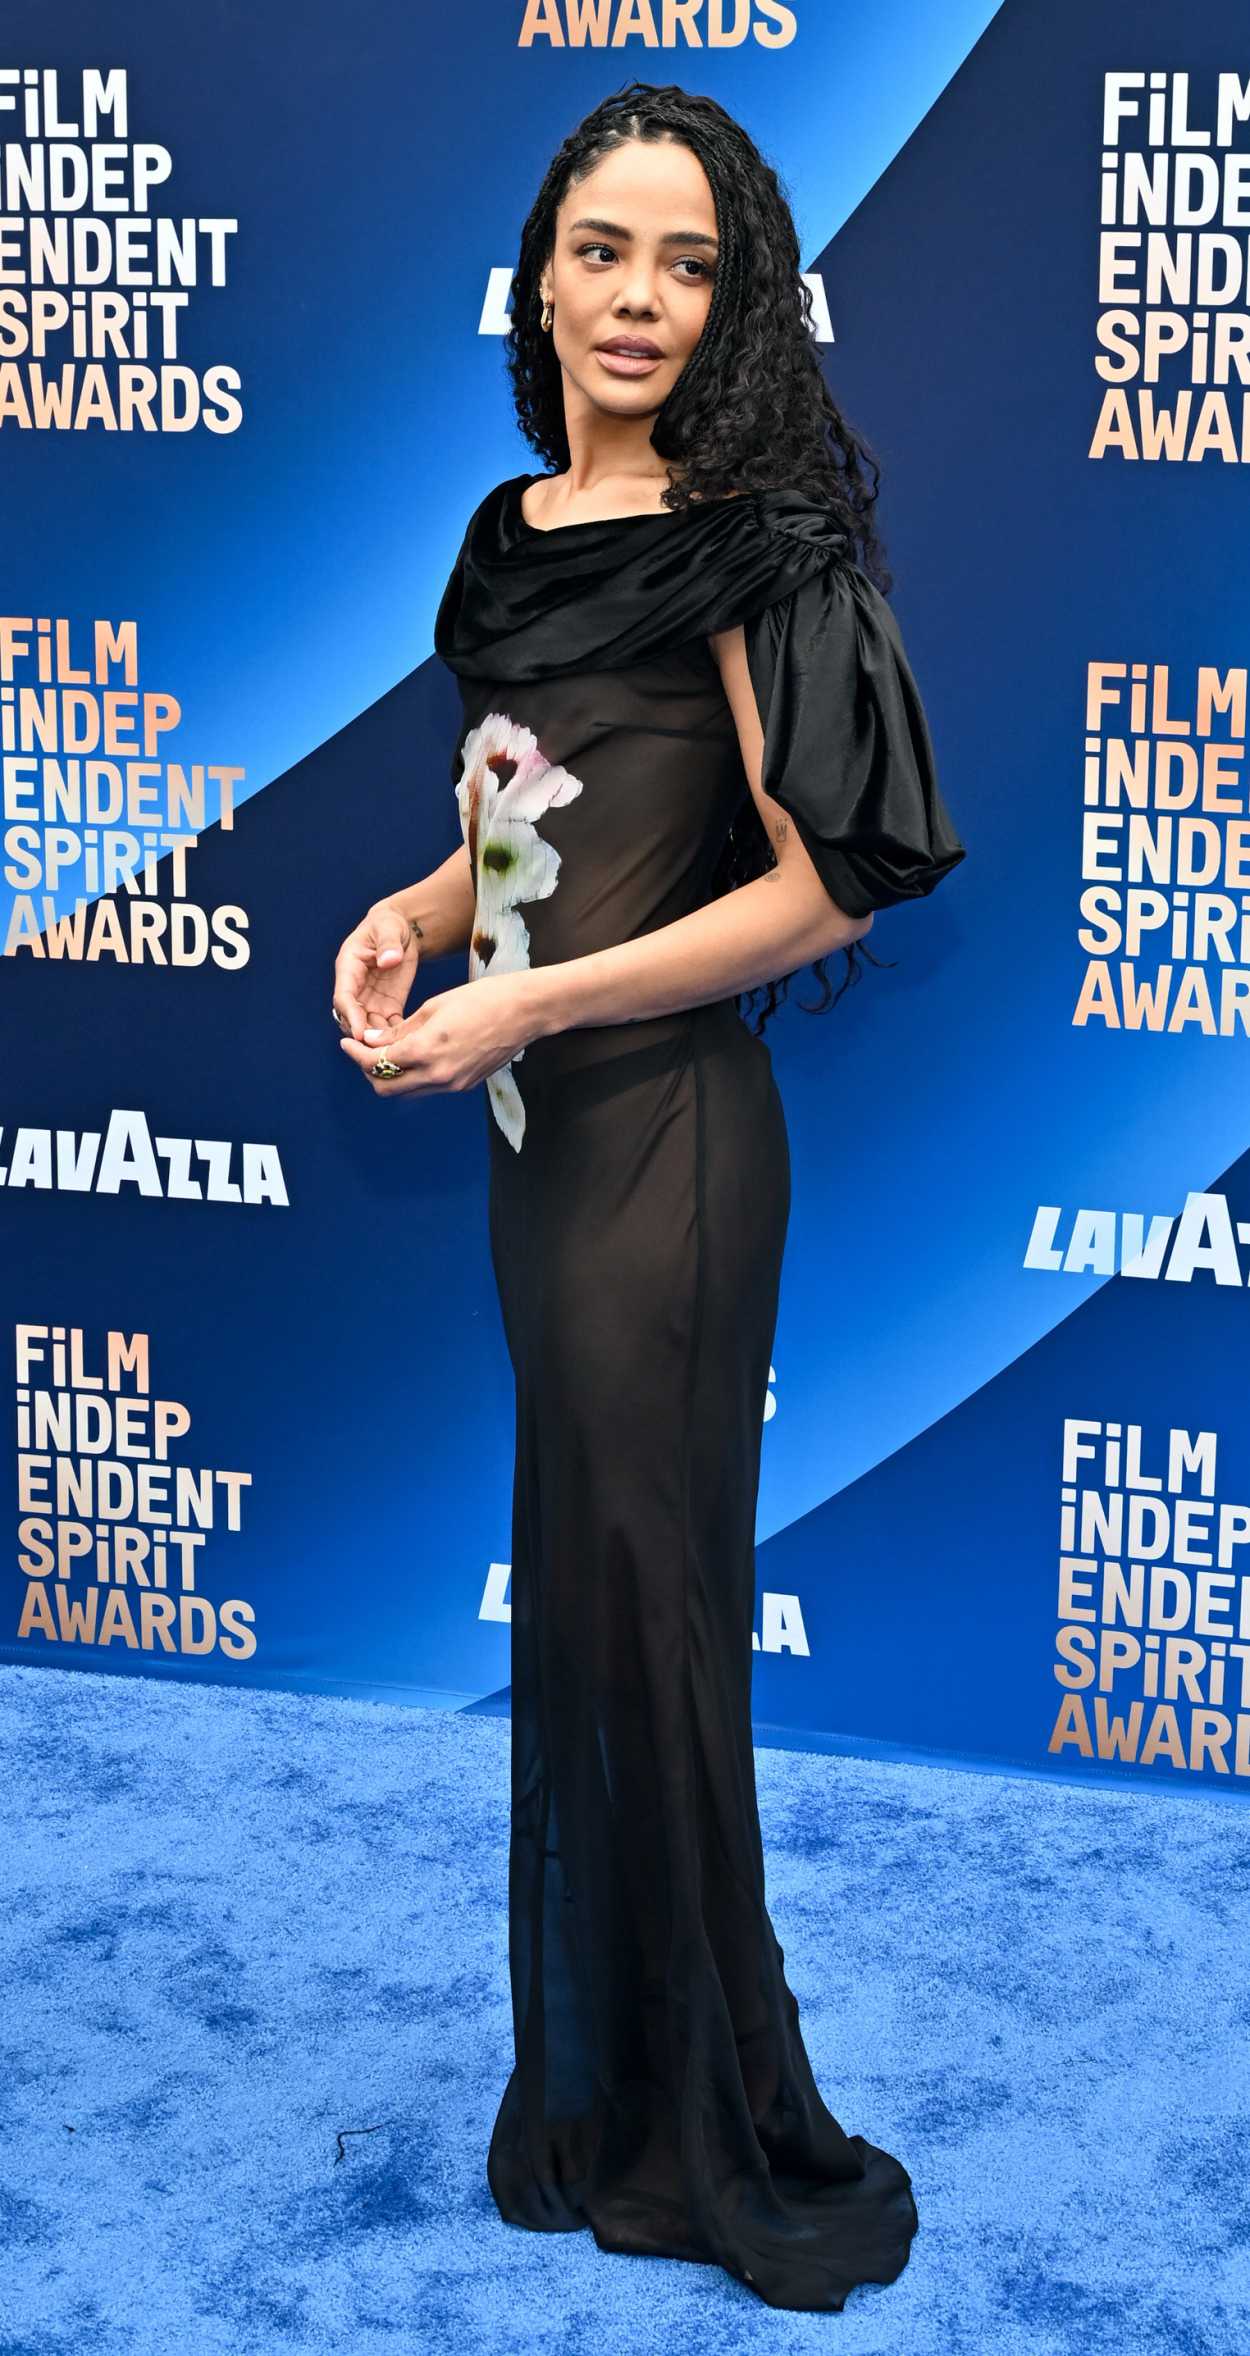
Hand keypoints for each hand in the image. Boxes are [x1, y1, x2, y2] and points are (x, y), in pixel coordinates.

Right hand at [332, 900, 419, 1043]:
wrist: (402, 929)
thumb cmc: (389, 924)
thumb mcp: (389, 928)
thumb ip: (388, 944)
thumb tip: (388, 960)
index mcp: (348, 968)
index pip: (343, 997)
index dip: (350, 1015)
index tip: (360, 1032)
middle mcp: (356, 987)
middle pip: (353, 1018)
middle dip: (363, 1035)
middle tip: (377, 1051)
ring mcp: (370, 999)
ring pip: (369, 1026)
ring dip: (379, 1040)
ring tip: (395, 1052)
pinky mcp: (387, 1005)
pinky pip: (388, 1025)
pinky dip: (396, 1036)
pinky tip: (409, 1043)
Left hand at [338, 973, 540, 1098]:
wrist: (525, 1011)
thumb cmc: (482, 999)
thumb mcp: (434, 1007)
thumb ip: (400, 1031)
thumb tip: (373, 1042)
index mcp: (427, 1050)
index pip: (377, 1063)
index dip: (356, 1054)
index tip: (347, 1043)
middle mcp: (438, 1075)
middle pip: (386, 1088)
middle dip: (369, 1071)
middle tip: (363, 1050)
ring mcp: (453, 1084)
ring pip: (407, 1091)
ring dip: (391, 1076)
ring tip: (387, 1051)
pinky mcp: (464, 1085)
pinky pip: (428, 1086)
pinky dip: (413, 1075)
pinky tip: (414, 1054)